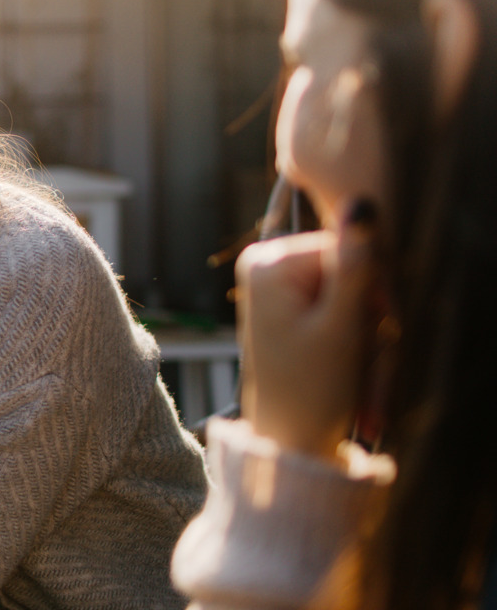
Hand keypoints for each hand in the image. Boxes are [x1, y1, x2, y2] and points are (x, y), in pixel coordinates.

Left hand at [235, 204, 378, 458]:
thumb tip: (362, 201)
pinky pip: (341, 308)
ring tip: (351, 368)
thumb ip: (355, 263)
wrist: (292, 439)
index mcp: (269, 261)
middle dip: (369, 314)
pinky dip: (356, 337)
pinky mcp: (289, 304)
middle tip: (359, 357)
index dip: (374, 289)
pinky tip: (349, 366)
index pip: (351, 248)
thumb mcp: (343, 325)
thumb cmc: (313, 390)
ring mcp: (275, 284)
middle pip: (351, 269)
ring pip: (352, 292)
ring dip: (366, 332)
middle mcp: (265, 263)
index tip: (373, 328)